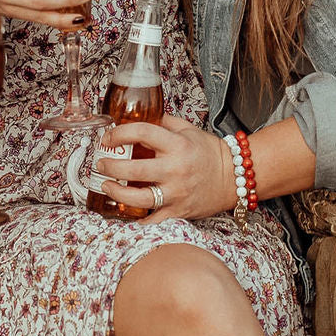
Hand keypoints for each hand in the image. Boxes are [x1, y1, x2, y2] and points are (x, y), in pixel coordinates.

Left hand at [93, 113, 232, 220]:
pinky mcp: (179, 211)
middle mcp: (176, 169)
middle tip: (100, 164)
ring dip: (116, 193)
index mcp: (177, 145)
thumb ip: (163, 122)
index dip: (119, 134)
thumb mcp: (188, 129)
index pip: (142, 133)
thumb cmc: (209, 152)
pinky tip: (124, 213)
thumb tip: (136, 116)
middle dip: (110, 166)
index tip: (108, 138)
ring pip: (139, 198)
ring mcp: (177, 192)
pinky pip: (153, 220)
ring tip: (106, 186)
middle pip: (134, 170)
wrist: (235, 176)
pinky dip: (137, 220)